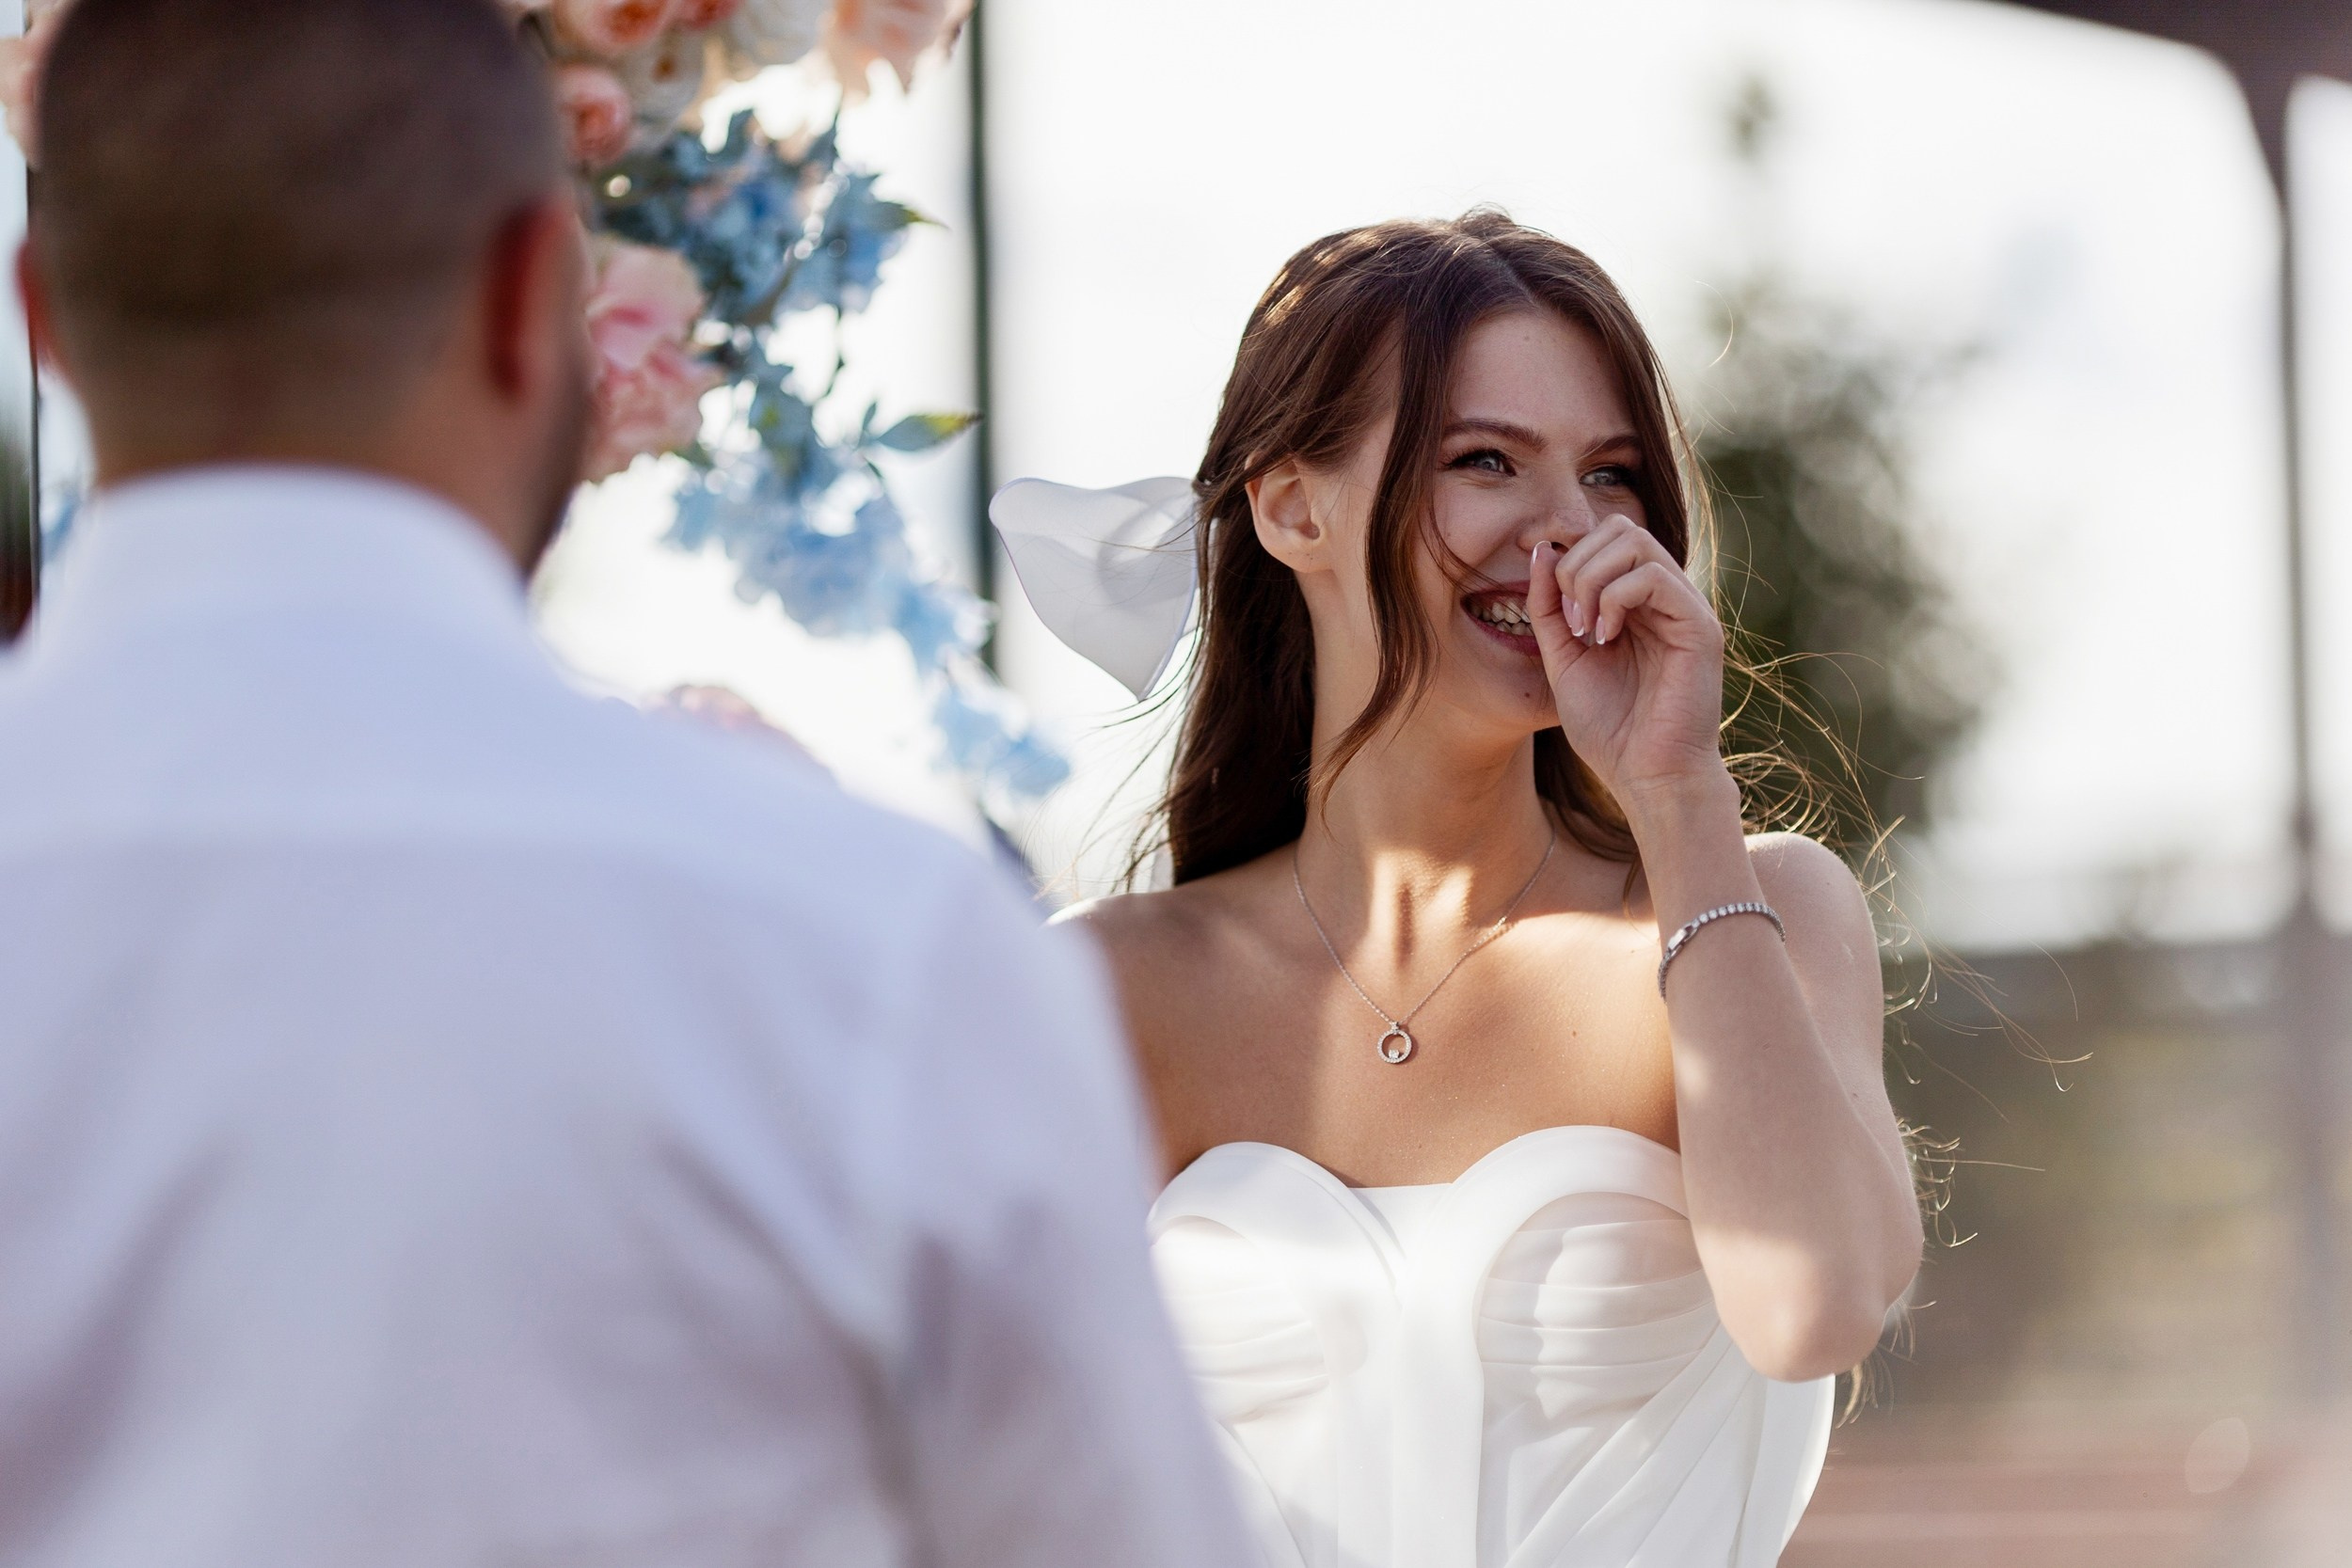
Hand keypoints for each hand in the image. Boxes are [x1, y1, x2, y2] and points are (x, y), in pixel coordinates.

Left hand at [1524, 516, 1728, 808]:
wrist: (1646, 777)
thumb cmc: (1610, 730)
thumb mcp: (1562, 659)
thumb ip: (1549, 606)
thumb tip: (1541, 549)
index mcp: (1637, 603)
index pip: (1605, 537)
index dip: (1567, 557)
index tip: (1552, 606)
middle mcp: (1666, 598)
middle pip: (1621, 527)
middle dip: (1577, 564)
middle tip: (1569, 620)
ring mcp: (1686, 608)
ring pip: (1636, 542)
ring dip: (1592, 580)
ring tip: (1585, 631)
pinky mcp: (1699, 625)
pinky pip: (1653, 576)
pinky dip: (1615, 599)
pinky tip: (1606, 639)